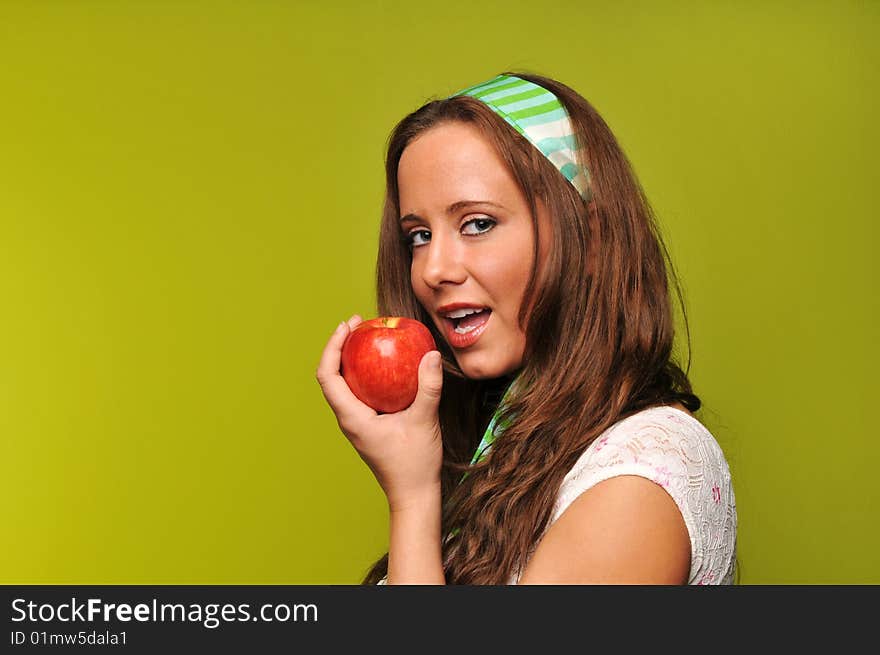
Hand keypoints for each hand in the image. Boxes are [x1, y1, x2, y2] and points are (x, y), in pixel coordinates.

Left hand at [316, 315, 443, 511]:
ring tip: (368, 337)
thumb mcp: (425, 421)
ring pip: (344, 384)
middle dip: (341, 346)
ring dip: (352, 359)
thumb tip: (431, 354)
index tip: (347, 326)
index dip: (332, 347)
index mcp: (352, 417)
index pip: (328, 376)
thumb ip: (429, 387)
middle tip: (359, 322)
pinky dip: (368, 373)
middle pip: (331, 376)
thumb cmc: (415, 463)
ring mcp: (357, 423)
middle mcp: (348, 419)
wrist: (414, 494)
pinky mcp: (368, 425)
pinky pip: (360, 392)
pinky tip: (388, 364)